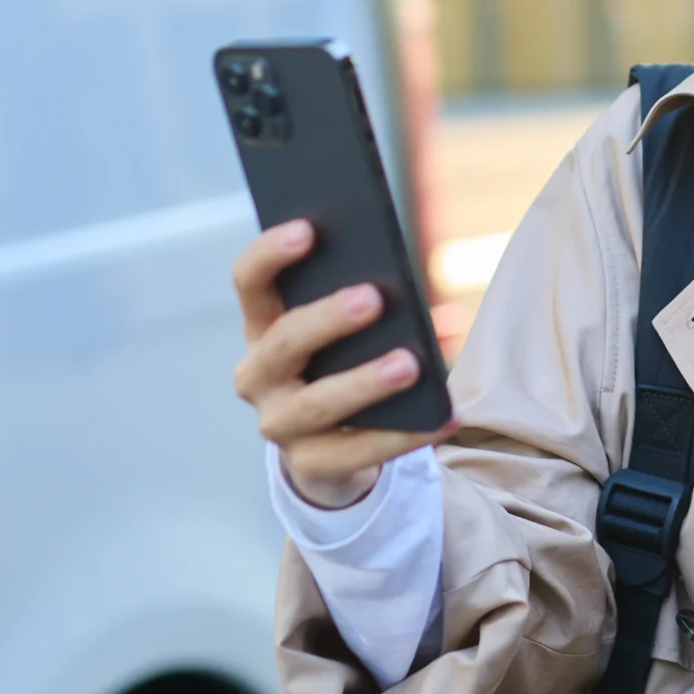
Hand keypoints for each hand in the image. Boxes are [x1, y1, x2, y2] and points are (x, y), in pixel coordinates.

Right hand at [232, 220, 451, 508]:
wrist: (334, 442)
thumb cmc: (344, 362)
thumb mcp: (345, 330)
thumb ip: (359, 300)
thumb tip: (399, 283)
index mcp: (261, 326)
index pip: (249, 283)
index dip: (271, 254)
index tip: (308, 228)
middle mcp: (257, 375)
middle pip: (283, 342)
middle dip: (328, 319)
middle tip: (374, 298)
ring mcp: (278, 423)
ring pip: (318, 403)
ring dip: (365, 382)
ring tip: (411, 364)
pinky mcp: (309, 465)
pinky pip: (357, 451)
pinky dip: (404, 436)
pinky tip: (444, 418)